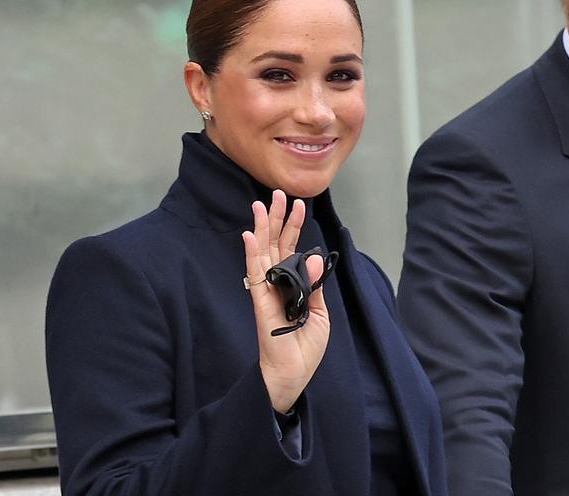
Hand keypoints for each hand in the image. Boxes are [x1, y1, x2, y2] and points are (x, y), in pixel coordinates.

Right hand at [243, 190, 330, 413]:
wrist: (293, 374)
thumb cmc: (304, 348)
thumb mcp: (319, 312)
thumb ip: (314, 284)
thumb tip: (312, 255)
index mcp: (292, 285)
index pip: (291, 249)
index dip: (294, 227)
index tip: (299, 204)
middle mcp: (276, 284)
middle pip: (275, 244)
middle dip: (276, 218)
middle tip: (277, 193)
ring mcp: (267, 292)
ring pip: (263, 253)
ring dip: (263, 228)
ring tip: (261, 204)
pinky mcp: (261, 304)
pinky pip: (255, 275)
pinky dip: (252, 255)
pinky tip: (249, 236)